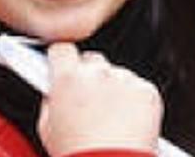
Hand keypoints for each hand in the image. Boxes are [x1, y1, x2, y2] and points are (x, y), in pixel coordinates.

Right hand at [37, 44, 162, 156]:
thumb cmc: (78, 152)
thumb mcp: (46, 128)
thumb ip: (50, 101)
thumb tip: (53, 92)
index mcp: (69, 78)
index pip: (61, 49)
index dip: (60, 59)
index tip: (61, 65)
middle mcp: (99, 73)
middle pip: (92, 60)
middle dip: (87, 75)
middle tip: (85, 100)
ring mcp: (126, 80)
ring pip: (117, 75)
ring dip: (112, 89)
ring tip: (108, 119)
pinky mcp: (147, 90)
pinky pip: (138, 88)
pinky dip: (133, 100)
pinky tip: (125, 122)